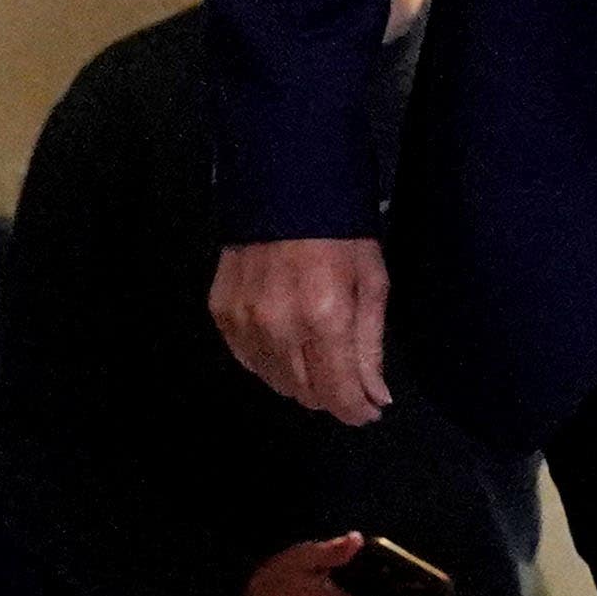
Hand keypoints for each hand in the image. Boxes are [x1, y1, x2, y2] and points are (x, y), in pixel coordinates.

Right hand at [212, 236, 391, 423]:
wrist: (282, 184)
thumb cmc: (340, 232)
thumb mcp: (372, 281)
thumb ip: (370, 346)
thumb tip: (375, 397)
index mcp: (324, 318)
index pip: (337, 393)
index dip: (357, 411)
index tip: (369, 411)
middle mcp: (278, 328)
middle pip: (306, 394)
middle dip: (332, 394)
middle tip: (347, 377)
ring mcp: (244, 322)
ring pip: (275, 382)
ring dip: (301, 381)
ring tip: (317, 355)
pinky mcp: (221, 313)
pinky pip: (248, 360)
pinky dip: (270, 361)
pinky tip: (286, 341)